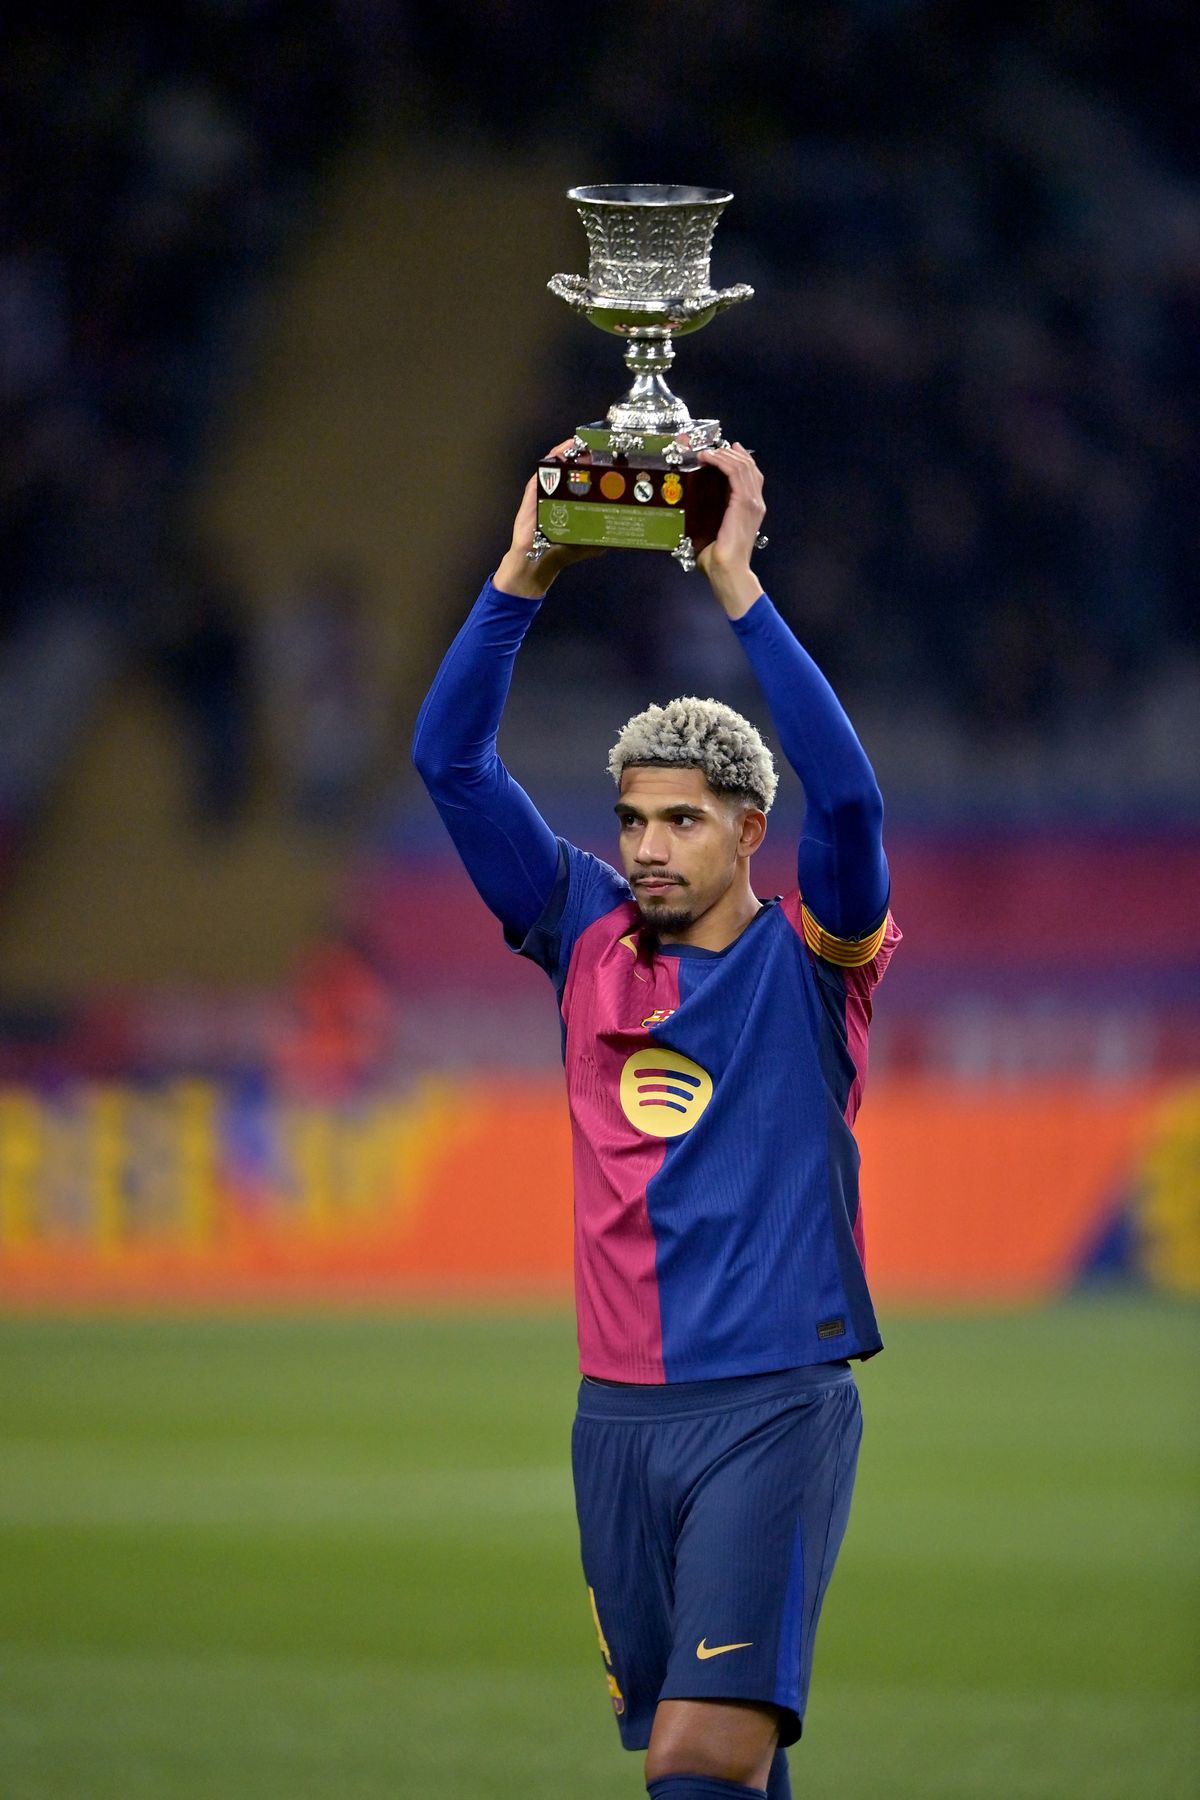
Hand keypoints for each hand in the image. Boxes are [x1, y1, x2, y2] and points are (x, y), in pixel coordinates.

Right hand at [494, 442, 604, 598]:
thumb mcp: (594, 543)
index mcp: (577, 499)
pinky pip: (547, 466)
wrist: (537, 560)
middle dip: (591, 454)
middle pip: (578, 465)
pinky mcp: (536, 487)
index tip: (615, 457)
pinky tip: (569, 447)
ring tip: (589, 442)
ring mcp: (549, 487)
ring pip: (562, 461)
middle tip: (605, 446)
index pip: (591, 477)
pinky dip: (557, 454)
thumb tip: (630, 533)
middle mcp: (564, 490)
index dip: (601, 466)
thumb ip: (610, 535)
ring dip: (575, 450)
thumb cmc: (564, 550)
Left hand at [695, 442, 765, 616]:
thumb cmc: (719, 559)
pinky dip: (722, 461)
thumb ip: (710, 519)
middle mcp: (755, 503)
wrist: (728, 569)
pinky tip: (709, 458)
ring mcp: (751, 502)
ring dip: (723, 454)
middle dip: (729, 452)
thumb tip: (692, 517)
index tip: (727, 448)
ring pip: (742, 466)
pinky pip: (735, 473)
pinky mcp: (743, 502)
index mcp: (752, 509)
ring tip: (706, 452)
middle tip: (712, 447)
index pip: (751, 476)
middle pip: (748, 466)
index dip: (740, 459)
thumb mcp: (714, 532)